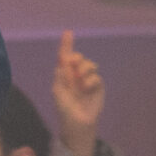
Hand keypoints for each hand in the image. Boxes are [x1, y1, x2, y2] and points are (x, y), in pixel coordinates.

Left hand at [52, 31, 104, 155]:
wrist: (78, 122)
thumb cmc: (65, 109)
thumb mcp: (58, 93)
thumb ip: (60, 78)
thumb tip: (63, 64)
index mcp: (64, 74)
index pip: (64, 56)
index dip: (66, 44)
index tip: (68, 32)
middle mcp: (75, 74)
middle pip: (79, 57)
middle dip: (77, 58)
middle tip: (73, 64)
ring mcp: (87, 80)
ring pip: (89, 65)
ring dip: (84, 69)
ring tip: (80, 81)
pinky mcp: (98, 86)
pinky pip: (96, 76)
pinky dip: (91, 81)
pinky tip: (86, 88)